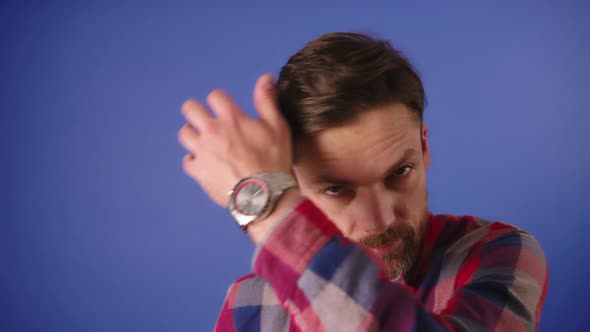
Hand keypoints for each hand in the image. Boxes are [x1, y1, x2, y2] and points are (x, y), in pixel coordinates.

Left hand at [178, 73, 292, 207]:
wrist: (263, 196)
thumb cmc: (274, 161)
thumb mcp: (278, 128)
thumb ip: (267, 101)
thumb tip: (265, 78)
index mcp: (231, 118)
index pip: (215, 96)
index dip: (221, 101)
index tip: (226, 109)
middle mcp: (212, 131)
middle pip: (190, 109)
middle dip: (197, 111)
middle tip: (207, 120)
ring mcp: (202, 152)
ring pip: (185, 134)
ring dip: (194, 134)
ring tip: (205, 141)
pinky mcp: (198, 171)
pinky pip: (187, 160)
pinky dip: (194, 160)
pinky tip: (205, 162)